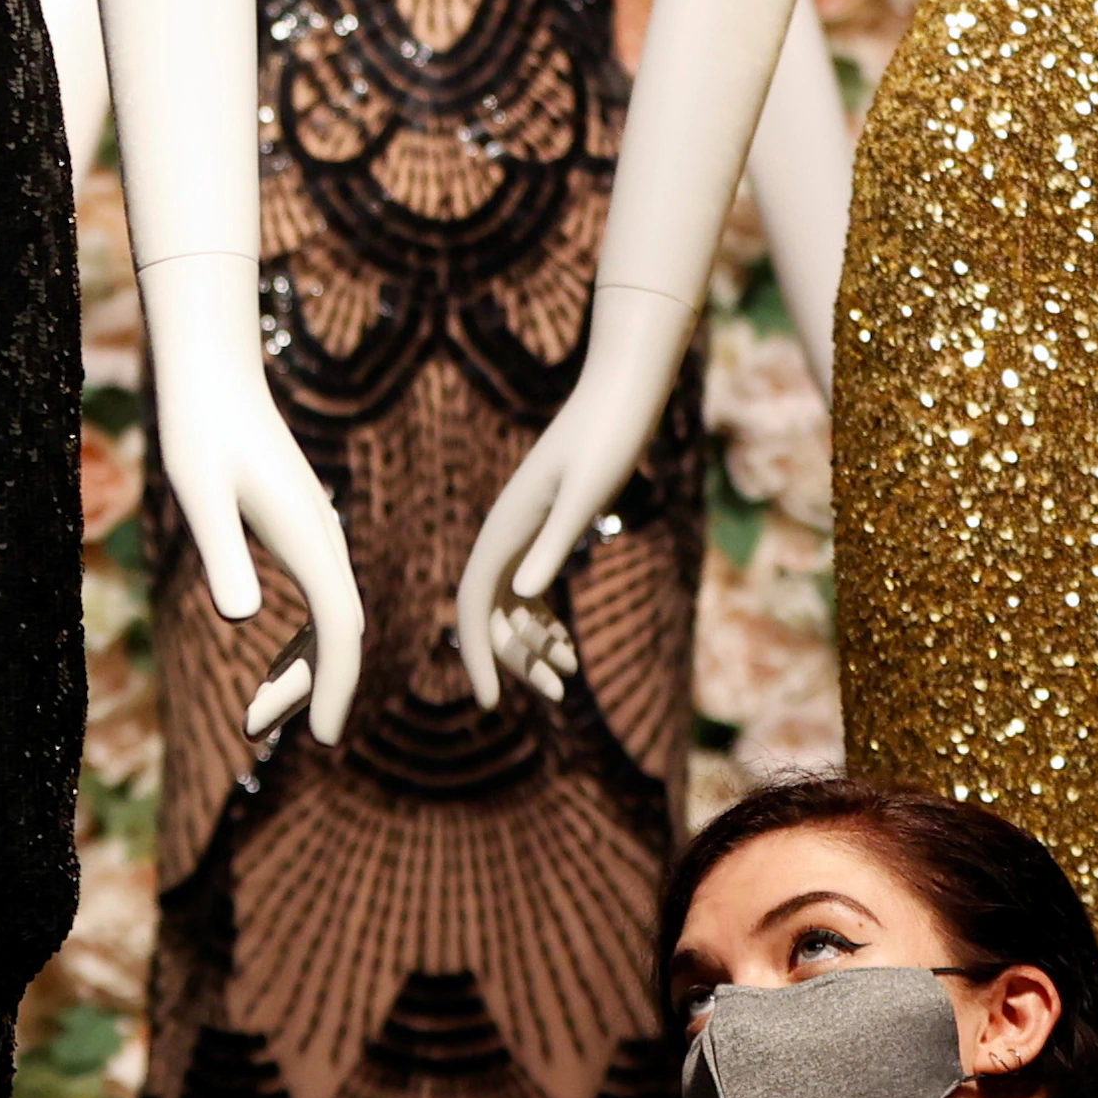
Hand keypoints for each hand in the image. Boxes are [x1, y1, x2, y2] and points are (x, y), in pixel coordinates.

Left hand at [137, 253, 360, 745]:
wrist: (211, 373)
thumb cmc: (198, 429)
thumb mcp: (199, 493)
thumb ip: (223, 553)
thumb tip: (240, 617)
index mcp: (309, 537)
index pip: (339, 629)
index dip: (333, 685)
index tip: (322, 737)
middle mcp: (323, 537)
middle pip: (338, 632)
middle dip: (308, 688)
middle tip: (250, 728)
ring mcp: (316, 532)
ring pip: (331, 618)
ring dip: (303, 668)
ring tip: (255, 713)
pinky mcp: (299, 526)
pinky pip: (318, 597)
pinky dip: (303, 639)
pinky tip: (274, 660)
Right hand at [458, 283, 696, 708]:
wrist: (621, 396)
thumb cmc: (607, 441)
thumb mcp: (585, 494)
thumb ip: (555, 542)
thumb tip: (526, 596)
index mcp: (506, 529)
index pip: (475, 603)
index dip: (478, 653)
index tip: (492, 702)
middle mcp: (506, 533)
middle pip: (493, 611)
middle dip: (517, 658)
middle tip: (559, 693)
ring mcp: (524, 531)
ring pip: (511, 603)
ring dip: (533, 643)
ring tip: (569, 676)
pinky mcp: (547, 526)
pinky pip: (530, 586)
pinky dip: (544, 619)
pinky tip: (569, 642)